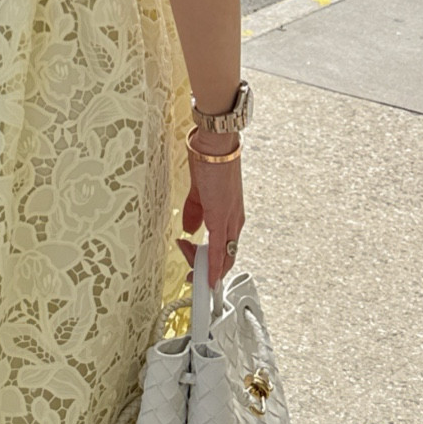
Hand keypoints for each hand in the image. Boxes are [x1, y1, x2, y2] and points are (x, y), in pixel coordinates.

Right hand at [178, 130, 244, 290]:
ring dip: (204, 267)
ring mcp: (230, 220)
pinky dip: (213, 266)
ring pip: (223, 257)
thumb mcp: (199, 192)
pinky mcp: (221, 217)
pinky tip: (208, 278)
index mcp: (230, 215)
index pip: (225, 249)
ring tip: (188, 265)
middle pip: (225, 258)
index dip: (212, 264)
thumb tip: (190, 229)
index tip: (197, 270)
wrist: (214, 145)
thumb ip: (195, 212)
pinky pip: (218, 250)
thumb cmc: (209, 161)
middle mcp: (234, 220)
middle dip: (206, 270)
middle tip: (190, 273)